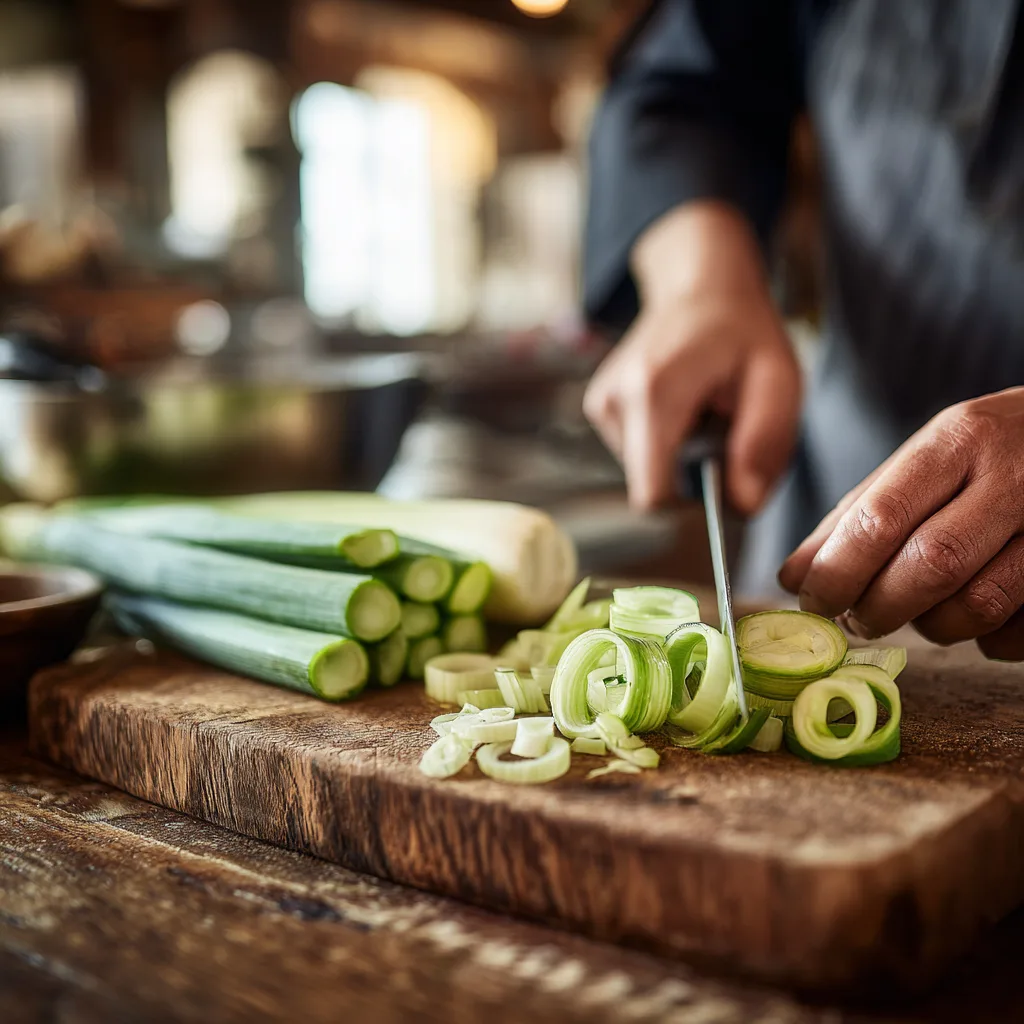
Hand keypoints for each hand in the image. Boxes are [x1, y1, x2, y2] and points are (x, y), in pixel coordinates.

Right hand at [584, 203, 801, 513]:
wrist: (699, 286)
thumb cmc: (742, 332)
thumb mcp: (778, 382)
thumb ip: (764, 446)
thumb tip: (743, 506)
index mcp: (655, 392)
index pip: (653, 494)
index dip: (691, 503)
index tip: (721, 477)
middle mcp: (616, 400)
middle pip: (651, 485)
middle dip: (691, 476)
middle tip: (722, 430)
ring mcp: (602, 404)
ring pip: (644, 471)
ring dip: (681, 455)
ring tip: (704, 411)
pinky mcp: (601, 408)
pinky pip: (637, 453)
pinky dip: (667, 441)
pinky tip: (684, 406)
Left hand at [779, 388, 1023, 659]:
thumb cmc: (990, 452)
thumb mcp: (924, 459)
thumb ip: (857, 514)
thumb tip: (793, 578)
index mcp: (958, 441)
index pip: (881, 518)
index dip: (837, 572)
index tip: (812, 602)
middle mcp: (1013, 478)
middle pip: (930, 565)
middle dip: (879, 608)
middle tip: (856, 620)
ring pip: (978, 605)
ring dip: (931, 627)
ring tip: (915, 614)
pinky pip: (1019, 633)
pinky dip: (985, 641)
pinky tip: (972, 617)